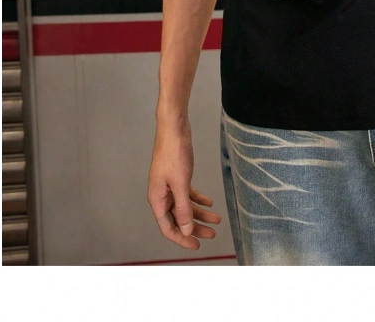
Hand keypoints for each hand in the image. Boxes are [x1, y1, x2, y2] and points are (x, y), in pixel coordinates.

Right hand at [147, 120, 222, 248]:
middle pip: (178, 219)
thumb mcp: (180, 183)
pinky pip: (187, 194)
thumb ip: (182, 208)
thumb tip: (186, 230)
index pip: (168, 227)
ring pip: (184, 207)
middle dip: (194, 228)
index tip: (197, 245)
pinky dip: (198, 199)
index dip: (182, 238)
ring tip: (216, 220)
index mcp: (157, 199)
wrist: (174, 128)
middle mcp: (162, 195)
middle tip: (212, 234)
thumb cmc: (174, 153)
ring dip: (200, 214)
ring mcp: (169, 185)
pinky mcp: (177, 176)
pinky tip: (209, 203)